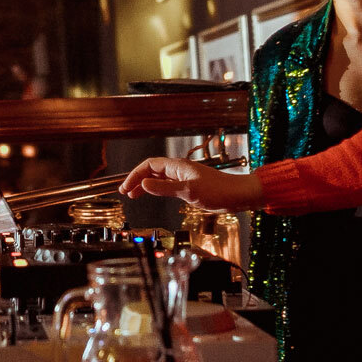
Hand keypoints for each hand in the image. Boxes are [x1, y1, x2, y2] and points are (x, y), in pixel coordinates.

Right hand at [118, 158, 263, 210]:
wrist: (237, 196)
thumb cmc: (217, 191)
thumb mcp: (188, 191)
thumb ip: (164, 188)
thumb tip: (143, 185)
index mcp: (177, 166)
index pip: (149, 166)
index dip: (135, 175)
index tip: (125, 187)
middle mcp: (178, 170)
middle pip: (151, 171)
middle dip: (136, 180)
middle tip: (124, 192)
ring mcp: (183, 178)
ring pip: (158, 179)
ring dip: (144, 186)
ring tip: (133, 196)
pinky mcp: (188, 187)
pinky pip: (166, 185)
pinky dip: (155, 190)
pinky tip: (151, 196)